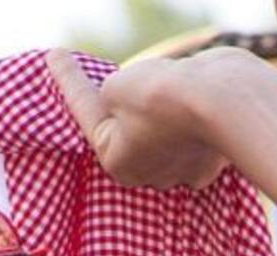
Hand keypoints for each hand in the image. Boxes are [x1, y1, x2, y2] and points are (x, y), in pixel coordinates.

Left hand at [48, 48, 246, 189]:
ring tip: (161, 92)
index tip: (55, 55)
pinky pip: (192, 141)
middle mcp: (151, 177)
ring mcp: (185, 173)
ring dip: (157, 119)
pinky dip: (188, 126)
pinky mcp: (212, 162)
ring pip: (162, 140)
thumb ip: (114, 98)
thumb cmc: (160, 97)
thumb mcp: (117, 88)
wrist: (221, 102)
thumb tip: (138, 110)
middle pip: (128, 136)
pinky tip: (190, 107)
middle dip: (121, 112)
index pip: (84, 111)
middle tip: (115, 82)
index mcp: (117, 164)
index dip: (67, 78)